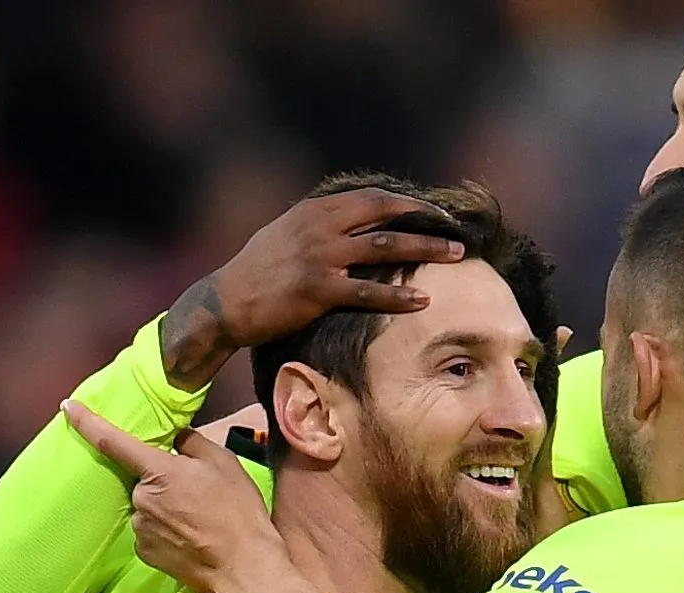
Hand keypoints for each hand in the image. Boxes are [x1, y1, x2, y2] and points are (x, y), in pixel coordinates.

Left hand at [62, 400, 282, 592]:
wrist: (242, 564)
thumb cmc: (237, 511)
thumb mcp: (224, 464)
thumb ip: (193, 443)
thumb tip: (176, 437)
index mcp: (160, 471)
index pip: (114, 441)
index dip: (87, 421)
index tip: (68, 407)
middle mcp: (142, 498)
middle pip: (143, 480)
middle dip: (165, 481)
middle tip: (199, 494)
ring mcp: (140, 527)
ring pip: (147, 506)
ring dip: (166, 507)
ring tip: (200, 519)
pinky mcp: (143, 552)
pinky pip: (149, 531)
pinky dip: (166, 530)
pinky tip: (190, 536)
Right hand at [161, 188, 465, 390]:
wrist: (225, 302)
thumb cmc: (261, 270)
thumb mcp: (290, 232)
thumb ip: (325, 223)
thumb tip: (360, 219)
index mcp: (316, 210)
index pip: (374, 199)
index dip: (410, 204)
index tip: (439, 213)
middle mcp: (320, 227)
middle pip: (386, 216)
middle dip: (427, 222)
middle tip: (458, 232)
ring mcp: (319, 257)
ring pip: (384, 248)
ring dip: (424, 249)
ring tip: (456, 256)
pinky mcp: (316, 290)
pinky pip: (366, 291)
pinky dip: (397, 295)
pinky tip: (422, 300)